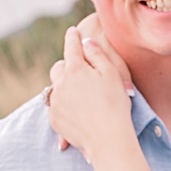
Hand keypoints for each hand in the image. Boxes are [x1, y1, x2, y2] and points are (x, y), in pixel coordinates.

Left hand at [49, 13, 111, 151]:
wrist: (107, 140)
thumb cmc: (115, 105)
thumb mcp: (113, 75)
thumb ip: (98, 55)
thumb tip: (86, 42)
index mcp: (76, 70)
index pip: (72, 47)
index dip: (73, 37)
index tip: (73, 31)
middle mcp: (61, 83)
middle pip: (58, 68)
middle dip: (67, 66)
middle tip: (80, 72)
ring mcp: (55, 102)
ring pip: (56, 88)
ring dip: (66, 87)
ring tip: (82, 97)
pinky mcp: (55, 119)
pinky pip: (56, 107)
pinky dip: (65, 106)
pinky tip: (80, 113)